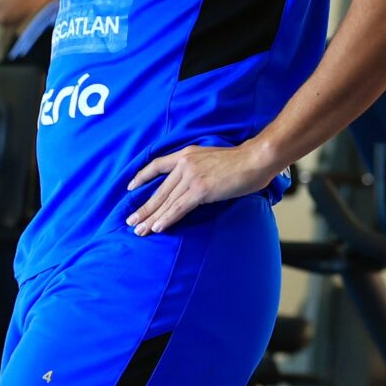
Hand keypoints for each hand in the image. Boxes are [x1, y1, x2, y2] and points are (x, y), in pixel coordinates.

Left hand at [125, 141, 280, 234]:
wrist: (256, 159)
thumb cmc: (242, 161)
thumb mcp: (213, 158)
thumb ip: (200, 168)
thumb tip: (195, 184)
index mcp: (187, 154)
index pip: (157, 164)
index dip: (142, 177)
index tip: (130, 187)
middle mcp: (185, 164)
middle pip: (159, 190)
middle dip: (144, 208)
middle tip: (131, 222)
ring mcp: (192, 177)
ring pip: (166, 201)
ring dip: (151, 218)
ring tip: (139, 230)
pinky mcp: (200, 190)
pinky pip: (179, 208)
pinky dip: (167, 219)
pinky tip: (157, 228)